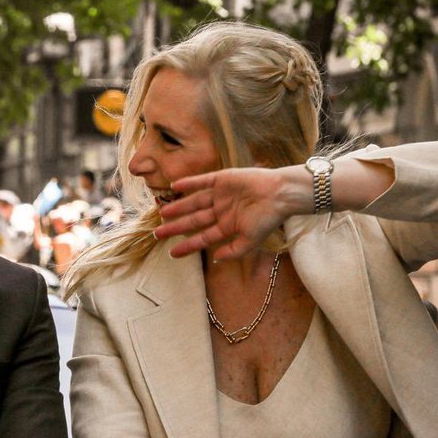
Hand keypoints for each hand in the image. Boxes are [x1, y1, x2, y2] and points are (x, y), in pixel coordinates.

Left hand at [154, 167, 293, 259]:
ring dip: (178, 207)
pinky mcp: (222, 179)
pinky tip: (174, 186)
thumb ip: (233, 251)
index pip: (202, 238)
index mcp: (228, 226)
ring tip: (161, 214)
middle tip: (157, 233)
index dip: (187, 246)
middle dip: (176, 227)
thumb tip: (215, 259)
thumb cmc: (267, 219)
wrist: (280, 195)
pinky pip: (201, 181)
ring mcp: (221, 195)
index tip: (172, 253)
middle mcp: (221, 211)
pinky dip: (188, 183)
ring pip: (194, 202)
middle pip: (193, 220)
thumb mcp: (250, 241)